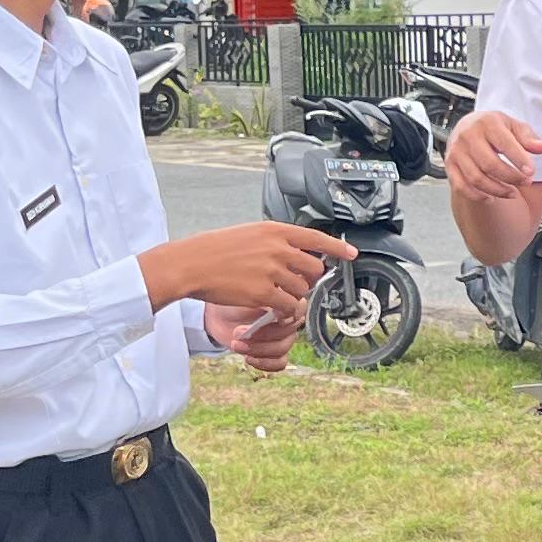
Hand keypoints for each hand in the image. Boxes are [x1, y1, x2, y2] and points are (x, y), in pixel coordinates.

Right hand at [144, 220, 352, 326]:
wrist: (190, 264)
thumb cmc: (214, 250)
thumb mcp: (248, 234)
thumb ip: (274, 242)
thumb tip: (296, 253)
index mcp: (274, 231)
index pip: (316, 238)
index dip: (337, 248)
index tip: (352, 254)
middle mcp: (277, 249)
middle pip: (314, 269)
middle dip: (309, 280)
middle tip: (295, 285)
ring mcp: (272, 271)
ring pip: (301, 290)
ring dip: (293, 297)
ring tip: (276, 297)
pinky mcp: (263, 293)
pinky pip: (288, 306)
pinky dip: (284, 310)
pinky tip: (273, 309)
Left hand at [207, 300, 300, 374]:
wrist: (219, 317)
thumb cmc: (233, 303)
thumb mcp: (245, 297)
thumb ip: (265, 301)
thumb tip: (280, 310)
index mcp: (286, 303)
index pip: (299, 311)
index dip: (287, 318)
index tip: (272, 319)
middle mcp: (288, 321)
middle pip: (289, 334)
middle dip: (263, 336)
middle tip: (238, 332)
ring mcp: (282, 338)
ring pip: (282, 349)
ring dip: (259, 350)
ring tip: (236, 345)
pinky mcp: (273, 353)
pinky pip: (280, 363)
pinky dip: (265, 363)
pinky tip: (248, 358)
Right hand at [443, 106, 541, 205]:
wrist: (467, 127)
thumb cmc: (494, 128)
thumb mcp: (513, 126)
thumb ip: (528, 138)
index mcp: (487, 123)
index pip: (504, 143)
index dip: (519, 159)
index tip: (531, 172)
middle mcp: (468, 136)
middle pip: (490, 164)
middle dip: (511, 177)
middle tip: (526, 182)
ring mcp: (456, 152)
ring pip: (476, 178)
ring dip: (497, 190)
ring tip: (513, 193)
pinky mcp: (450, 166)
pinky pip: (461, 186)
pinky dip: (477, 195)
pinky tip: (491, 198)